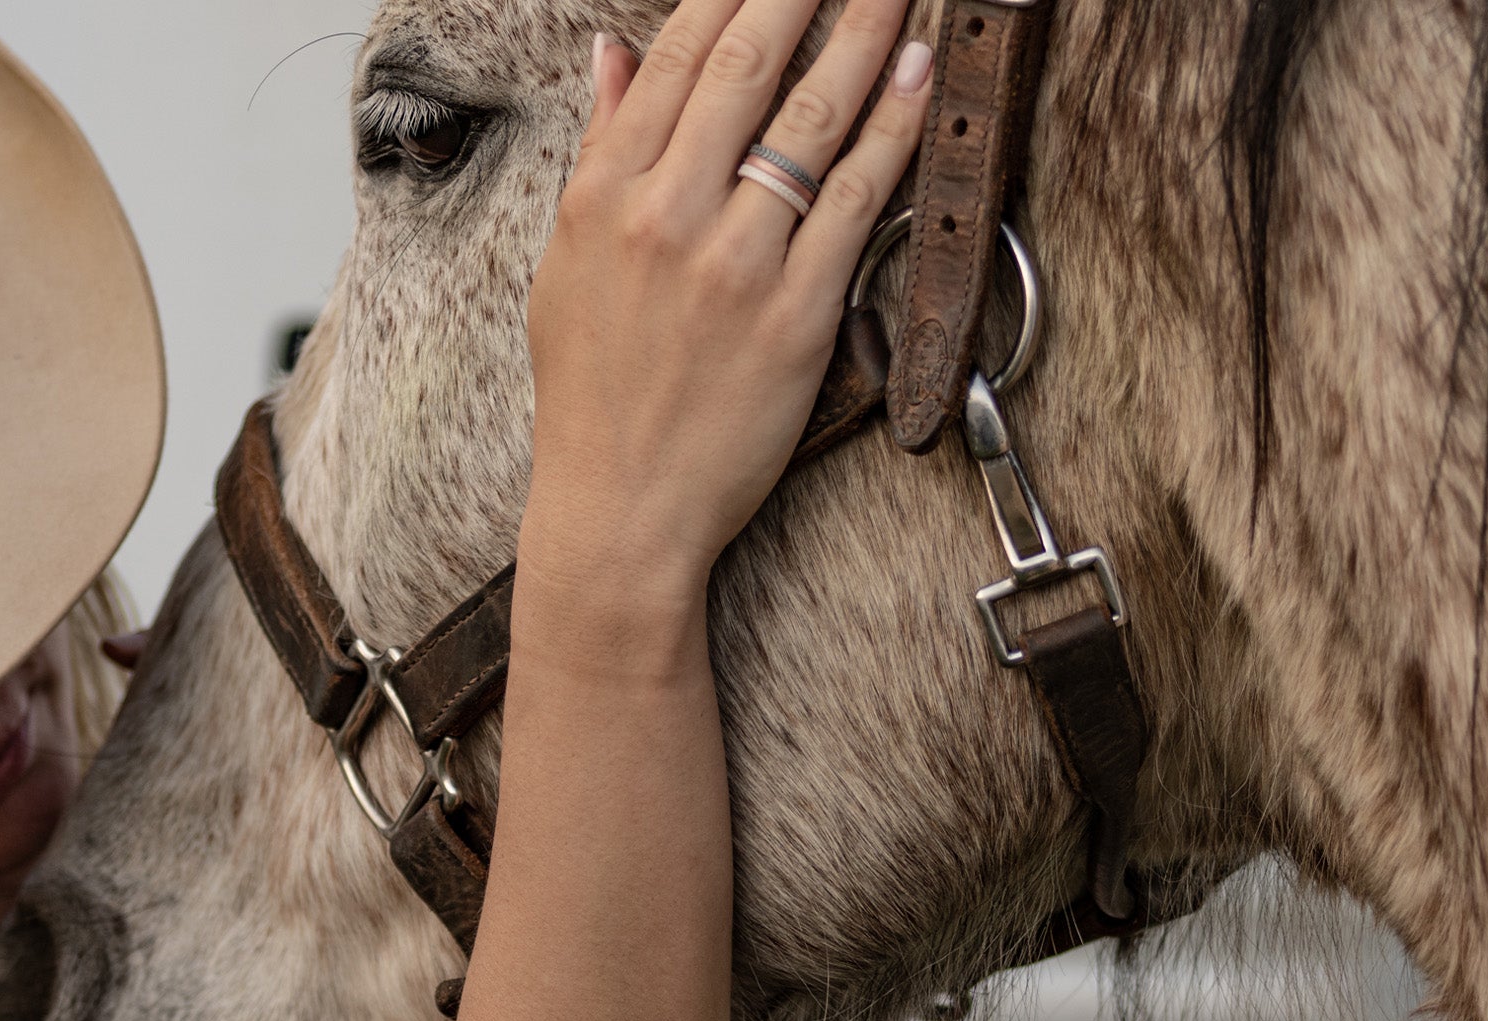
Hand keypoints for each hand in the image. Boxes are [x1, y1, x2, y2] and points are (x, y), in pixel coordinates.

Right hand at [519, 0, 931, 597]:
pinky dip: (895, 129)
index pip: (678, 57)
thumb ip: (600, 148)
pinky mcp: (797, 312)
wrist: (620, 507)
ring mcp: (735, 262)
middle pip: (750, 66)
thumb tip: (614, 54)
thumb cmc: (592, 392)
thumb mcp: (566, 260)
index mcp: (604, 194)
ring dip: (867, 34)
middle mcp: (666, 214)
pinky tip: (920, 76)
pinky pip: (856, 199)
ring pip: (813, 118)